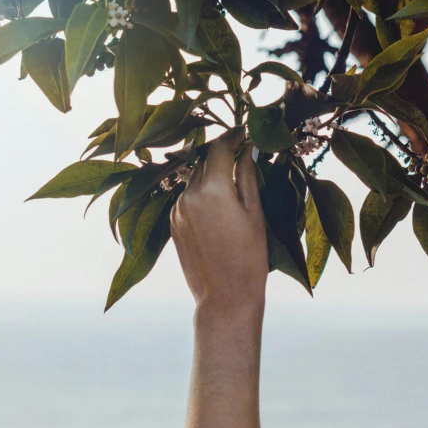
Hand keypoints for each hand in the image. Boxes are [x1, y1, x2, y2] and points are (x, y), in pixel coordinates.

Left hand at [171, 129, 268, 309]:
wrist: (224, 297)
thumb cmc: (249, 258)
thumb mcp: (254, 214)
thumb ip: (248, 176)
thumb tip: (248, 148)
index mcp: (213, 190)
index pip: (220, 148)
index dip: (233, 136)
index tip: (245, 130)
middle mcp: (189, 195)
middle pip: (205, 160)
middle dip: (222, 152)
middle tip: (241, 148)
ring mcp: (177, 209)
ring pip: (194, 177)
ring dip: (211, 172)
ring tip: (232, 177)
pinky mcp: (173, 222)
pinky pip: (187, 195)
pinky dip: (202, 191)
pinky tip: (218, 202)